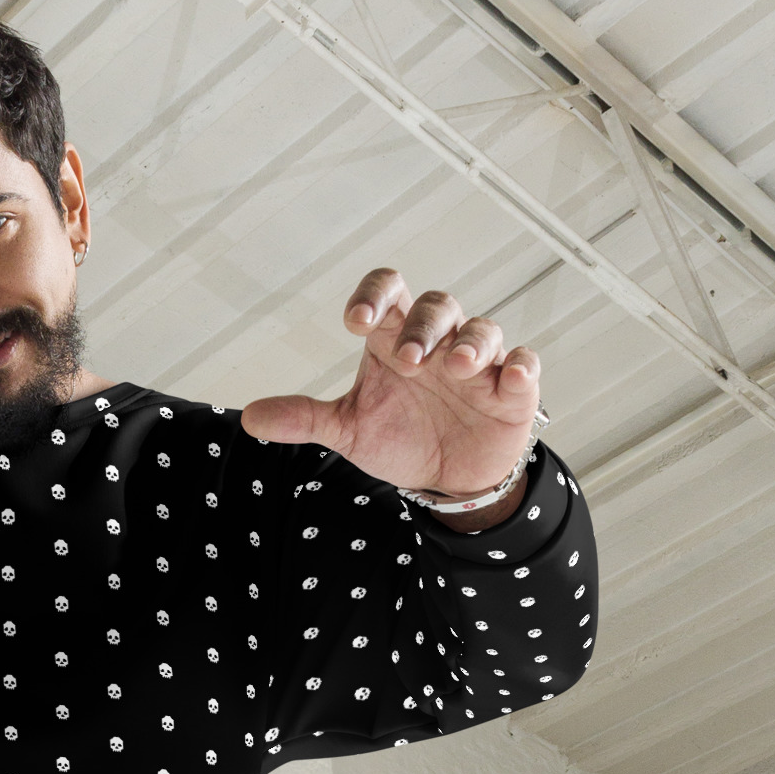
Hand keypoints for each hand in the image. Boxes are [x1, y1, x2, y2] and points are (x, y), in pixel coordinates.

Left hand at [242, 267, 540, 500]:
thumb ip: (304, 419)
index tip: (355, 319)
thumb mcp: (349, 430)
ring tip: (455, 366)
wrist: (446, 479)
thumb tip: (250, 419)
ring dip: (470, 342)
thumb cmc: (399, 437)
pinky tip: (508, 379)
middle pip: (436, 307)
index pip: (388, 294)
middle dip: (423, 328)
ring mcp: (478, 363)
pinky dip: (519, 368)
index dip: (374, 295)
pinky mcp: (512, 389)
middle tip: (408, 361)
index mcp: (395, 341)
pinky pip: (523, 365)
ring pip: (481, 329)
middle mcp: (438, 343)